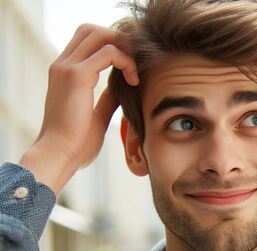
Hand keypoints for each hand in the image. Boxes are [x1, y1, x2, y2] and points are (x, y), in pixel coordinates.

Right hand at [20, 24, 138, 193]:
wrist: (61, 154)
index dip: (113, 48)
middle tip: (136, 66)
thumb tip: (119, 92)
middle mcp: (63, 64)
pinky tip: (134, 81)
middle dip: (119, 42)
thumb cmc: (77, 143)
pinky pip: (109, 53)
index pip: (87, 41)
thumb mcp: (95, 117)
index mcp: (64, 73)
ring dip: (124, 49)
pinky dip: (126, 62)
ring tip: (135, 74)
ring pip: (100, 35)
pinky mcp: (77, 75)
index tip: (130, 71)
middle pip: (93, 30)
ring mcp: (68, 67)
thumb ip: (106, 100)